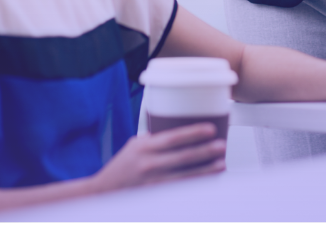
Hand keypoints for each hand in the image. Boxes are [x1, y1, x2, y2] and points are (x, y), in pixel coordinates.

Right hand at [91, 123, 225, 193]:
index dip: (193, 133)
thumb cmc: (121, 167)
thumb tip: (178, 130)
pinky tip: (208, 182)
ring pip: (185, 176)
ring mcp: (153, 183)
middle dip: (205, 151)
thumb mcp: (135, 145)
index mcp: (145, 147)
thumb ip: (155, 139)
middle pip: (183, 157)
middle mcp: (149, 164)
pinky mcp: (155, 197)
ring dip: (206, 171)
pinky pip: (180, 191)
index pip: (173, 137)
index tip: (211, 129)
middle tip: (222, 146)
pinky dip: (196, 186)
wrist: (103, 193)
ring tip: (221, 164)